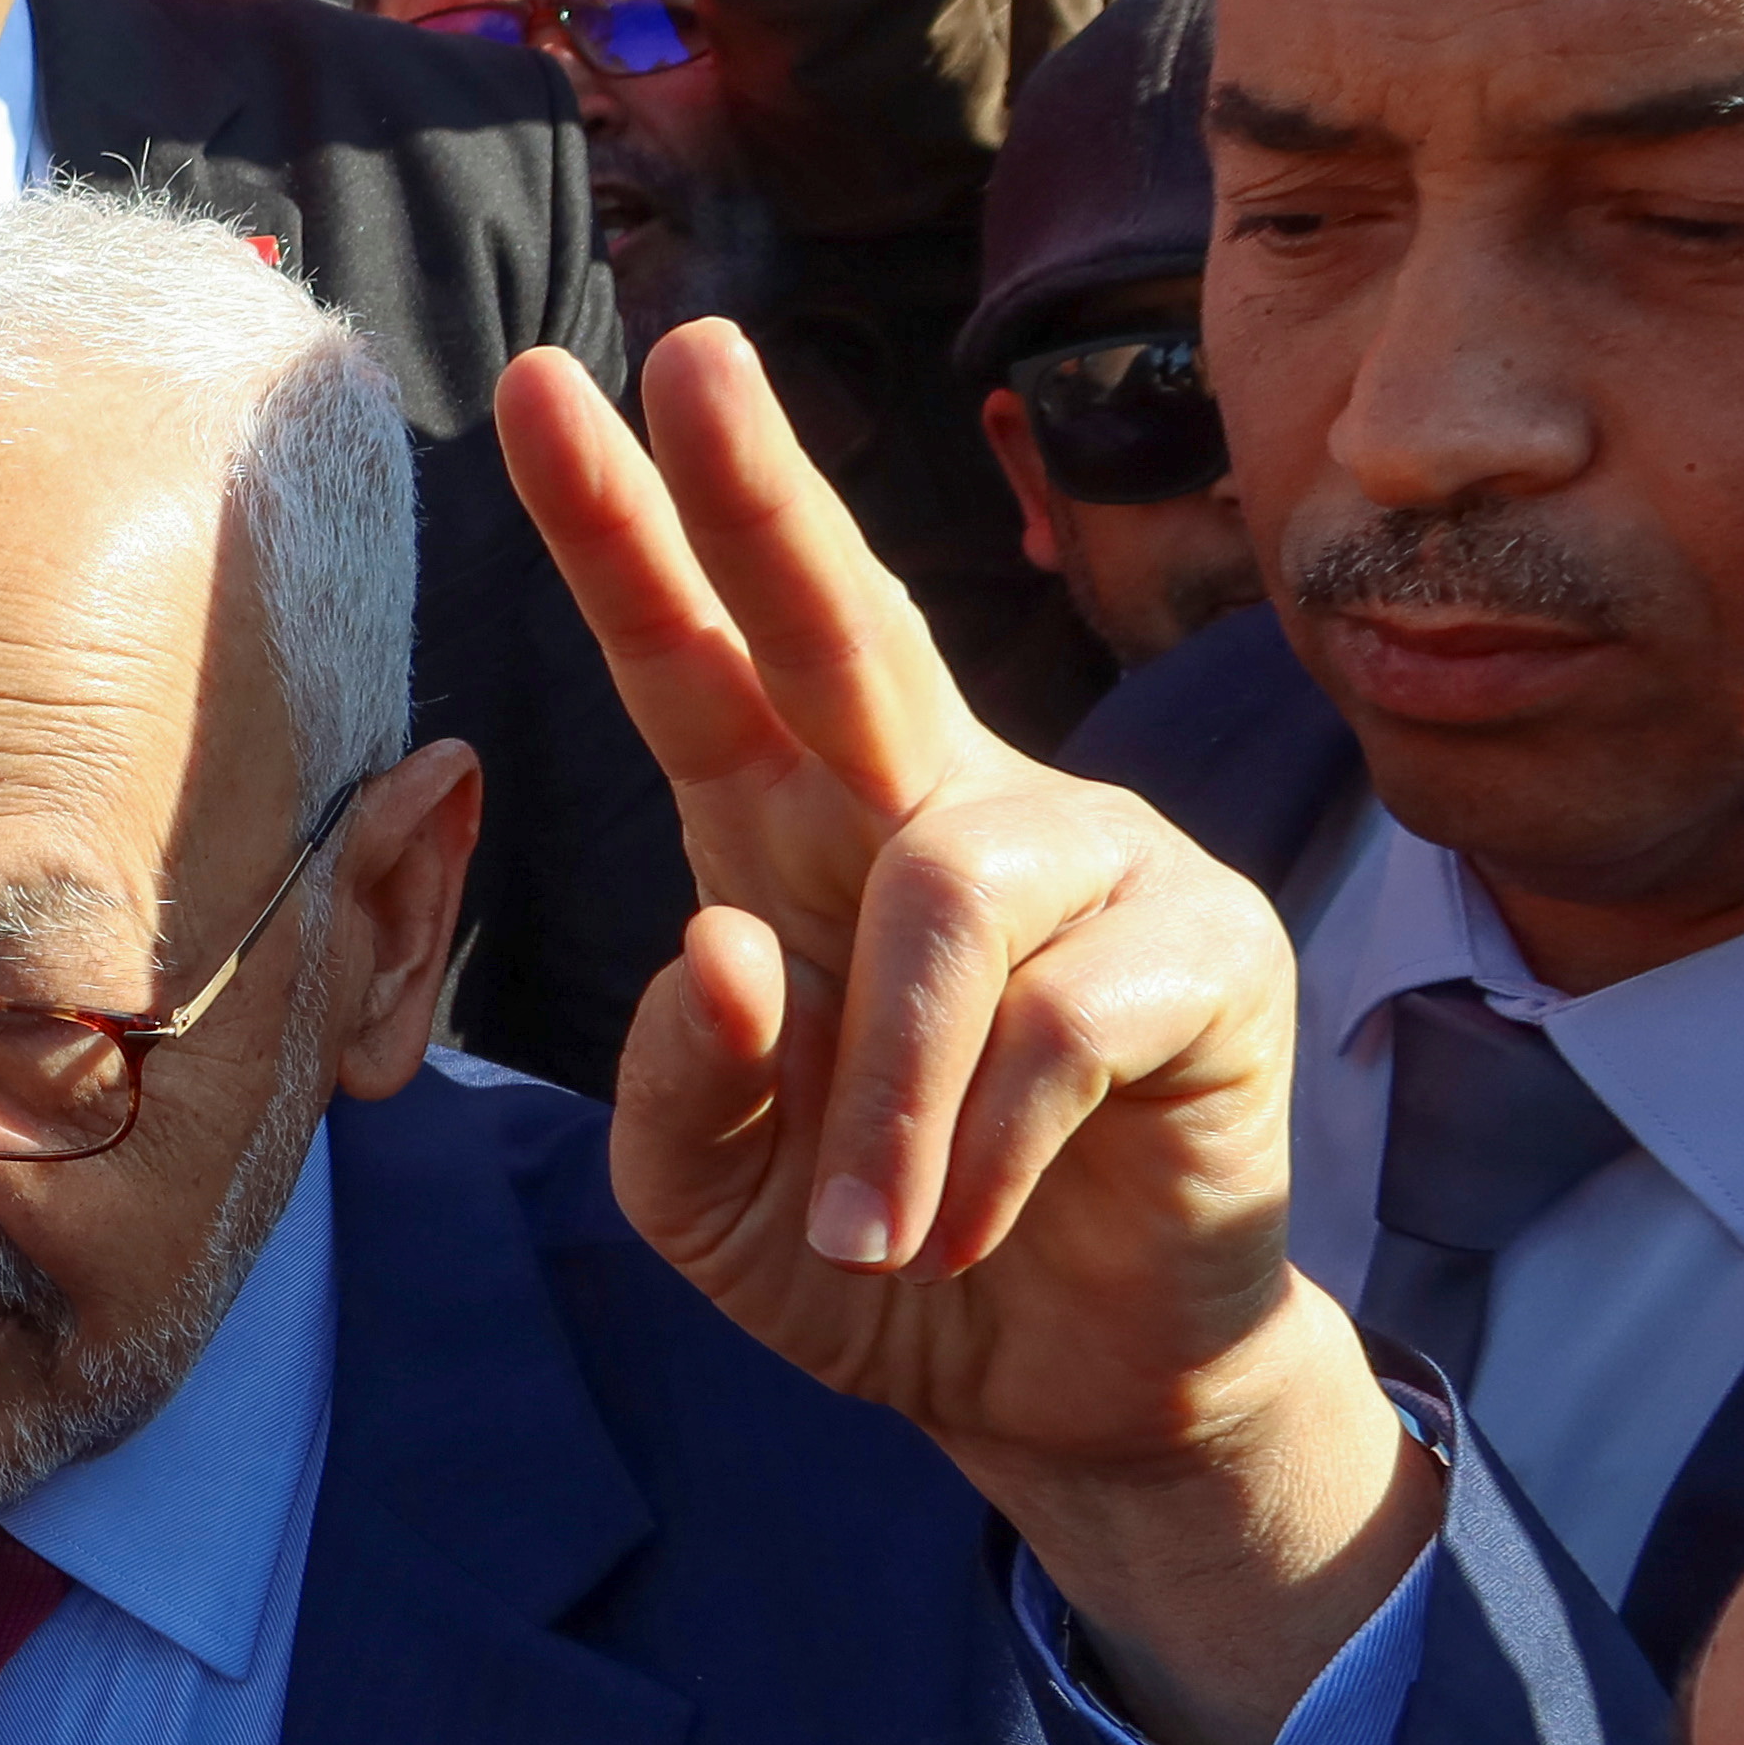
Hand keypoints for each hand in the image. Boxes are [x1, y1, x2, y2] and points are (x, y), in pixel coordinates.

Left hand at [493, 329, 1434, 1744]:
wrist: (1059, 1386)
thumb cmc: (870, 1256)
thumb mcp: (700, 1201)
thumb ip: (670, 1087)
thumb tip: (721, 944)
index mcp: (786, 836)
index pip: (694, 659)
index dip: (620, 529)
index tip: (538, 387)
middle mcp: (932, 807)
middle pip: (842, 621)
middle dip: (759, 489)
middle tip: (692, 358)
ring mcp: (1085, 861)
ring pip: (942, 891)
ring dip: (887, 1096)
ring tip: (879, 1231)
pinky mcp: (1205, 948)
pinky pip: (1059, 1015)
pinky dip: (985, 1147)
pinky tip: (982, 1217)